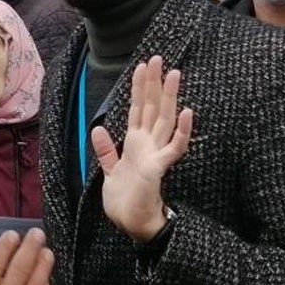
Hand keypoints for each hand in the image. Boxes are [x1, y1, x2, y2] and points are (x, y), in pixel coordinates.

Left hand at [91, 56, 192, 241]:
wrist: (132, 225)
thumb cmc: (125, 201)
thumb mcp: (110, 171)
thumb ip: (106, 151)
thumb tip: (98, 128)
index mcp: (136, 144)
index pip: (137, 109)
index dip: (139, 88)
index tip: (141, 66)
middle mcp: (147, 145)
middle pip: (152, 108)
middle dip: (154, 84)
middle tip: (158, 58)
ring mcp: (155, 154)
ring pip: (164, 120)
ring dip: (169, 98)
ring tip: (174, 75)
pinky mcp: (158, 168)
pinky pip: (173, 148)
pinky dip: (181, 131)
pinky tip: (186, 112)